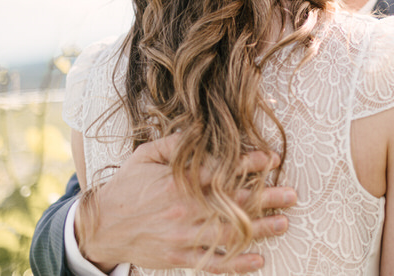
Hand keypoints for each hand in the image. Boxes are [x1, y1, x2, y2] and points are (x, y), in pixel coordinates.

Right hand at [75, 133, 295, 273]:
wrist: (101, 227)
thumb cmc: (128, 186)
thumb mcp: (147, 156)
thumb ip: (177, 144)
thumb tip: (204, 131)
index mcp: (178, 182)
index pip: (222, 171)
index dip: (249, 164)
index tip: (272, 159)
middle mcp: (184, 210)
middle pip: (233, 204)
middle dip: (266, 199)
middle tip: (292, 195)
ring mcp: (183, 237)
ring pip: (229, 234)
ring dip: (260, 230)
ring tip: (284, 224)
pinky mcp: (179, 258)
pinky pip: (213, 263)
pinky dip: (237, 265)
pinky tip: (258, 260)